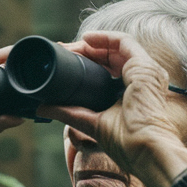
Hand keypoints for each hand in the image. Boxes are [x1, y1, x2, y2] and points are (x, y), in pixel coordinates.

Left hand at [36, 31, 186, 186]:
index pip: (108, 71)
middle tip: (64, 51)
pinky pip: (125, 42)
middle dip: (86, 52)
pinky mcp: (144, 66)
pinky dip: (105, 37)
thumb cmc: (125, 143)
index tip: (66, 62)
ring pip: (116, 48)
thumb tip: (41, 108)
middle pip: (111, 58)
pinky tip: (87, 39)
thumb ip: (68, 113)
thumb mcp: (91, 123)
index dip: (87, 64)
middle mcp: (141, 80)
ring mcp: (145, 72)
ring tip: (71, 47)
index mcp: (132, 94)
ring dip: (93, 44)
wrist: (143, 149)